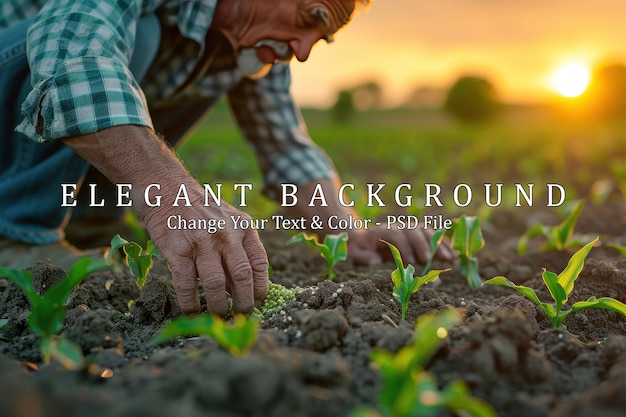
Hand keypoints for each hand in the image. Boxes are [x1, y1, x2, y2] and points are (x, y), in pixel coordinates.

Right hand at [142, 182, 268, 315]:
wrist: (168, 190)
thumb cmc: (202, 212)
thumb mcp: (229, 222)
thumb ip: (238, 249)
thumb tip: (244, 287)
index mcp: (243, 227)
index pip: (259, 263)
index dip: (261, 287)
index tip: (259, 302)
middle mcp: (226, 234)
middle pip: (241, 276)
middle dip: (244, 302)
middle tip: (242, 316)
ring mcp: (202, 241)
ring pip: (216, 284)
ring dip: (219, 306)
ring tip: (220, 317)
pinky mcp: (178, 249)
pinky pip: (187, 283)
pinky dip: (190, 302)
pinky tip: (192, 311)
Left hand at [346, 224, 453, 266]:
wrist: (366, 239)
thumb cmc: (360, 248)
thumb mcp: (355, 253)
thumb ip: (363, 257)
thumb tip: (375, 261)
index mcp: (383, 230)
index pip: (396, 233)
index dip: (404, 246)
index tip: (410, 261)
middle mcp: (399, 226)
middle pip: (413, 230)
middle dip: (422, 245)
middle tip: (429, 260)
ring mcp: (410, 229)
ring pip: (426, 232)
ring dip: (438, 244)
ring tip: (448, 259)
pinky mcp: (419, 234)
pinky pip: (433, 236)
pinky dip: (443, 244)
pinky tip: (453, 254)